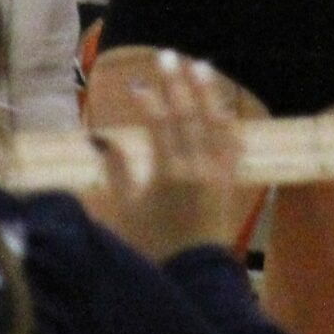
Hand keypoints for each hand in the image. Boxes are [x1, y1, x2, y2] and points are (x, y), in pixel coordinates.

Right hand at [91, 49, 247, 262]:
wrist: (191, 277)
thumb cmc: (152, 247)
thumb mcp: (127, 210)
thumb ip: (117, 171)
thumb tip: (100, 139)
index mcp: (167, 173)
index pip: (158, 124)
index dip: (147, 101)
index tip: (136, 84)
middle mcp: (195, 168)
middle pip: (186, 115)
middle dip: (176, 83)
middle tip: (168, 56)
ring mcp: (216, 173)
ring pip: (214, 123)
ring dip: (206, 93)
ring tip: (201, 66)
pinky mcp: (229, 183)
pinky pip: (233, 146)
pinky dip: (229, 125)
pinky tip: (225, 109)